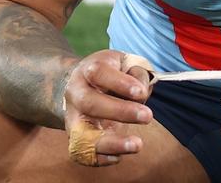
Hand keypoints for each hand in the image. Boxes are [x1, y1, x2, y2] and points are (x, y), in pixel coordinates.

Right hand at [63, 50, 153, 166]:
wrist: (82, 85)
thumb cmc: (112, 74)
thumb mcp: (125, 63)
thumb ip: (137, 74)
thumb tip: (141, 94)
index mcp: (88, 70)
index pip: (98, 73)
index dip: (119, 83)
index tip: (141, 92)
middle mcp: (75, 93)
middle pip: (89, 102)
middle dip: (120, 111)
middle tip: (148, 116)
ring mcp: (73, 117)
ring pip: (81, 133)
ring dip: (110, 142)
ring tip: (137, 145)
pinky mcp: (75, 137)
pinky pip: (81, 153)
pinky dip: (99, 158)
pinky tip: (119, 157)